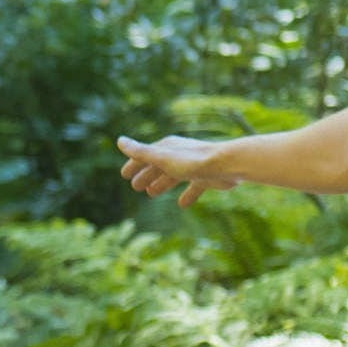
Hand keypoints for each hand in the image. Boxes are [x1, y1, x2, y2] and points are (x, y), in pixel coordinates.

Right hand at [116, 134, 231, 198]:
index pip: (145, 155)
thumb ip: (141, 152)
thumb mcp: (162, 158)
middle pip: (159, 166)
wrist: (228, 165)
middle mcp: (180, 155)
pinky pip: (194, 187)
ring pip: (173, 176)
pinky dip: (187, 195)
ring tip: (151, 194)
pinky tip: (183, 205)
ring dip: (162, 184)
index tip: (124, 175)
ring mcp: (194, 166)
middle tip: (136, 187)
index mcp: (168, 148)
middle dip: (146, 175)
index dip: (134, 165)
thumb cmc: (193, 161)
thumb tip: (119, 141)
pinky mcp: (207, 178)